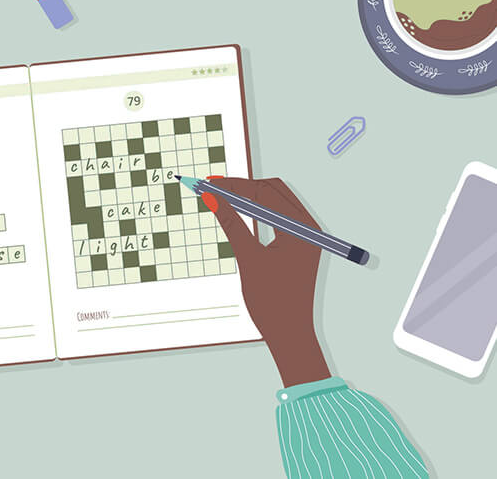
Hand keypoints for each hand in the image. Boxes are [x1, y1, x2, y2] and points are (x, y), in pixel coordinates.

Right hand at [201, 176, 329, 386]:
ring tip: (222, 195)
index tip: (210, 184)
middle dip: (242, 186)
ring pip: (275, 201)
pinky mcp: (297, 244)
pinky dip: (257, 210)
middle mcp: (308, 228)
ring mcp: (304, 236)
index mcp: (301, 230)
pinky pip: (277, 217)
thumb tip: (213, 198)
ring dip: (249, 196)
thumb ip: (231, 224)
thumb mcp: (249, 259)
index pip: (265, 193)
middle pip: (273, 191)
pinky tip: (238, 211)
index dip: (235, 186)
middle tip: (213, 187)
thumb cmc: (274, 304)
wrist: (289, 334)